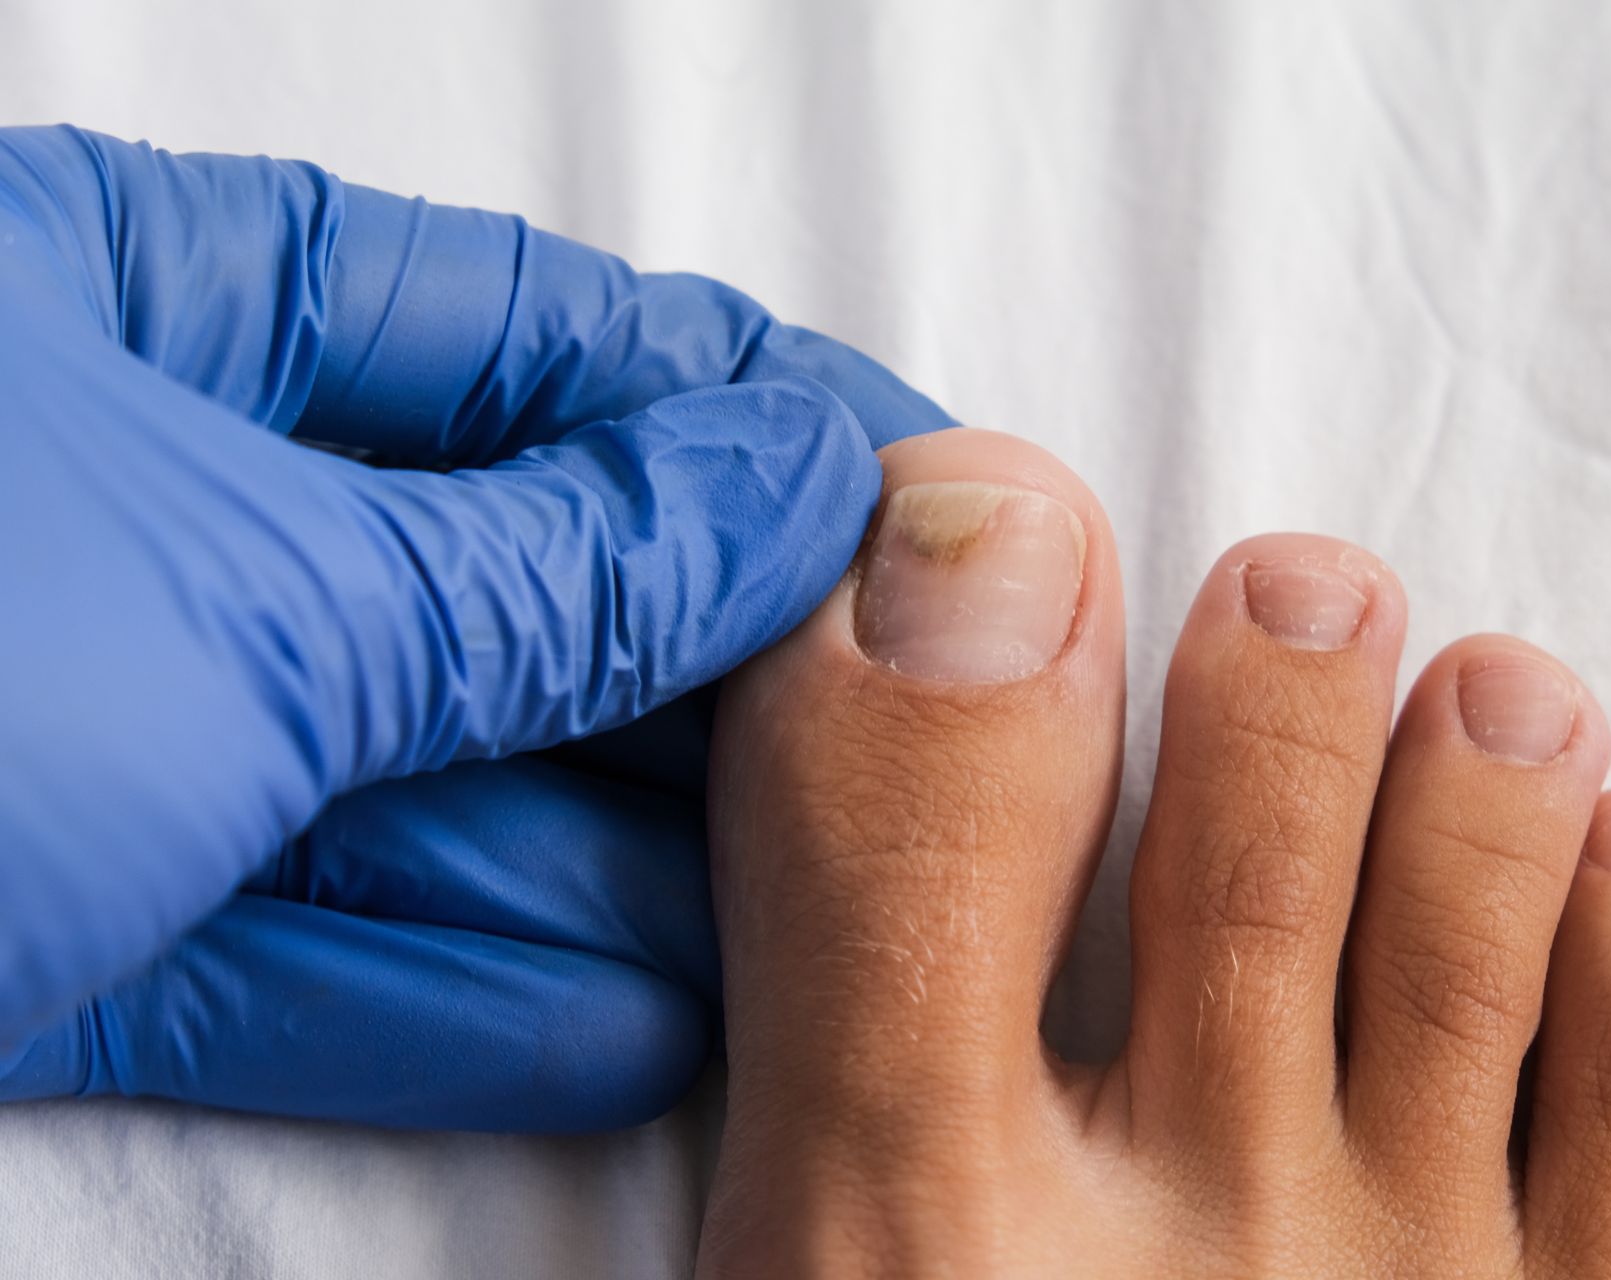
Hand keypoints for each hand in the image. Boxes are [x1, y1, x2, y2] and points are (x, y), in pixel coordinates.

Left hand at [0, 126, 951, 1128]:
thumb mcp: (251, 595)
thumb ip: (549, 561)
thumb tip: (791, 490)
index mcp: (177, 313)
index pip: (563, 346)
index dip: (775, 428)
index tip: (947, 511)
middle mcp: (159, 500)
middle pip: (520, 582)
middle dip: (718, 679)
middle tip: (916, 755)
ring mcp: (113, 721)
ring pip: (434, 786)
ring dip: (626, 868)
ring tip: (821, 927)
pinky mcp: (54, 922)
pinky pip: (317, 948)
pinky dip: (470, 997)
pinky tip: (640, 1022)